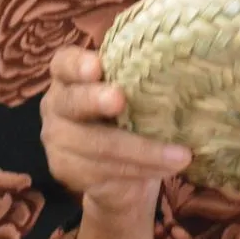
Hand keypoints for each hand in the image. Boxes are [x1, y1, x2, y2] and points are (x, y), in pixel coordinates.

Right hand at [40, 47, 191, 228]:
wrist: (118, 177)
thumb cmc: (129, 119)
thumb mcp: (132, 94)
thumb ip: (139, 78)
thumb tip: (183, 61)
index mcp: (68, 77)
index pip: (64, 63)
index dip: (77, 64)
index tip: (97, 66)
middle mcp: (56, 106)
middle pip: (72, 102)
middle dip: (97, 100)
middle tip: (120, 100)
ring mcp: (57, 140)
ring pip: (98, 145)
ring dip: (142, 150)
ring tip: (179, 155)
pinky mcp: (66, 171)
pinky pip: (105, 171)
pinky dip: (141, 169)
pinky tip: (167, 168)